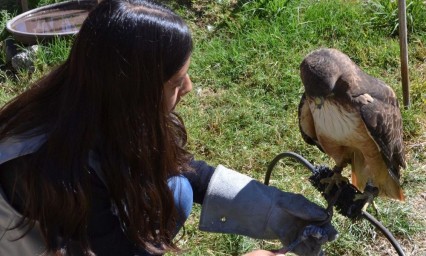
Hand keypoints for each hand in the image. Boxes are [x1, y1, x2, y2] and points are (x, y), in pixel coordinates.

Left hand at [199, 165, 337, 255]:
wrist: (257, 206)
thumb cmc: (276, 200)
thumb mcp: (292, 202)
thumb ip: (307, 209)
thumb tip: (325, 215)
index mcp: (308, 211)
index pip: (323, 221)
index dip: (328, 228)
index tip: (330, 234)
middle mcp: (303, 222)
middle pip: (318, 233)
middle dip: (321, 238)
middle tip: (320, 240)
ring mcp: (296, 231)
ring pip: (310, 242)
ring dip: (314, 247)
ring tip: (316, 250)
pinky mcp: (287, 239)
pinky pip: (298, 247)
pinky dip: (304, 251)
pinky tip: (309, 254)